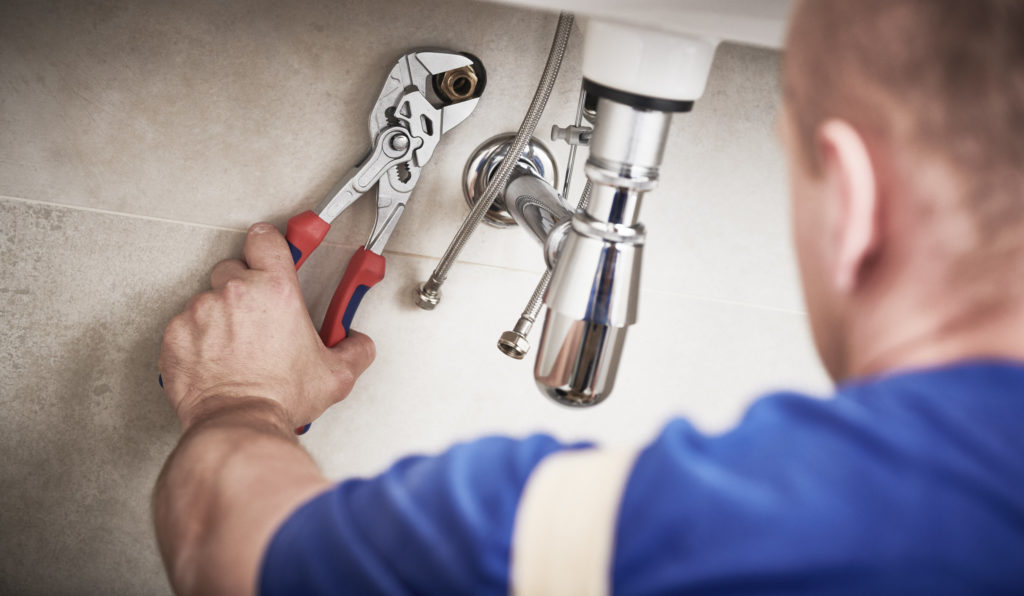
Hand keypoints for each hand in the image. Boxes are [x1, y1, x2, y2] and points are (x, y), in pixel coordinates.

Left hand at [159, 223, 374, 430]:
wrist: (238, 422)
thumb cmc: (279, 397)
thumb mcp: (336, 374)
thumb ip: (355, 349)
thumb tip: (357, 342)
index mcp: (276, 290)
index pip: (264, 238)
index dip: (268, 246)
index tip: (271, 253)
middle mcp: (235, 293)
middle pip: (233, 269)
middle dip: (244, 287)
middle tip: (258, 317)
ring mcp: (200, 311)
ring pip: (208, 299)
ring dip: (221, 316)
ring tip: (237, 347)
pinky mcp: (175, 334)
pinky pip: (186, 325)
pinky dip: (197, 339)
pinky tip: (215, 360)